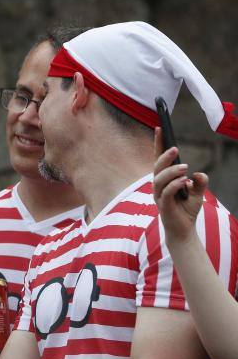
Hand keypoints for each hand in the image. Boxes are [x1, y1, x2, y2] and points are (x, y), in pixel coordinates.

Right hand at [152, 127, 206, 244]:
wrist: (184, 230)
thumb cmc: (187, 210)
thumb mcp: (198, 192)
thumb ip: (200, 181)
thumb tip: (198, 173)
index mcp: (164, 179)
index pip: (159, 159)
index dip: (158, 144)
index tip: (159, 128)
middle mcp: (158, 186)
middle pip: (157, 167)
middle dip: (164, 156)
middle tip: (176, 148)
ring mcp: (159, 195)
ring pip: (159, 179)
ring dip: (171, 171)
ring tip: (185, 168)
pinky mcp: (163, 206)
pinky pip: (166, 192)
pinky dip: (175, 185)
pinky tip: (185, 182)